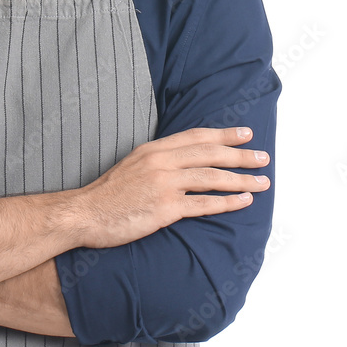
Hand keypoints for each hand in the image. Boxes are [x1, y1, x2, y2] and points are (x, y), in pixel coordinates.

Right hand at [76, 126, 269, 247]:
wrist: (84, 213)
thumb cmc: (107, 195)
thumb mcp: (131, 165)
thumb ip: (156, 161)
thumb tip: (181, 162)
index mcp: (153, 149)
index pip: (196, 136)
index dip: (224, 134)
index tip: (245, 133)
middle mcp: (161, 162)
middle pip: (210, 154)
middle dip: (240, 155)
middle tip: (262, 157)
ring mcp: (163, 184)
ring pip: (211, 177)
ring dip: (241, 179)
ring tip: (261, 182)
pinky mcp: (164, 208)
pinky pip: (203, 204)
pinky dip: (227, 202)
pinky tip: (243, 201)